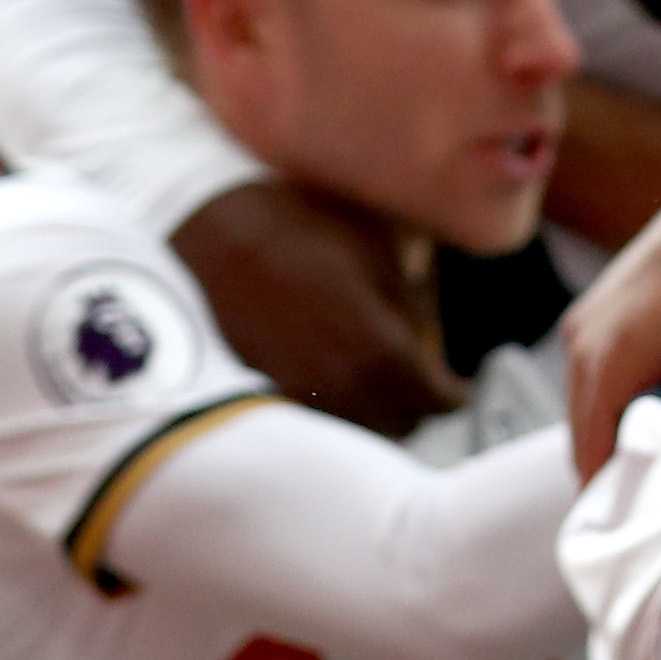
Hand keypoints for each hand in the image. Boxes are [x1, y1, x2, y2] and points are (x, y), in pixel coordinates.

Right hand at [171, 180, 459, 438]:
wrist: (204, 235)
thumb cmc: (296, 229)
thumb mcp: (374, 254)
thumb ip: (407, 311)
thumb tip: (421, 343)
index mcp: (379, 353)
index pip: (437, 402)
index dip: (452, 392)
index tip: (455, 384)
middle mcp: (340, 391)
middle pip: (399, 426)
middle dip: (412, 403)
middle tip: (413, 377)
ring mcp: (295, 401)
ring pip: (352, 430)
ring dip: (368, 412)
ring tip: (365, 377)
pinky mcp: (254, 400)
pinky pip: (309, 421)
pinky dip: (325, 409)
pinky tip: (320, 378)